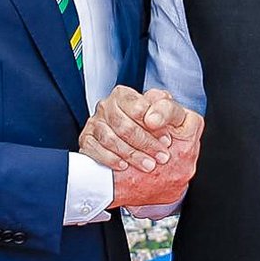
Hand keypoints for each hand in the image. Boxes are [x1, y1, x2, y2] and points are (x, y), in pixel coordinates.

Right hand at [83, 88, 199, 209]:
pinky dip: (110, 159)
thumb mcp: (173, 116)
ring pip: (109, 139)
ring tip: (148, 165)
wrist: (151, 147)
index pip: (136, 108)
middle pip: (123, 125)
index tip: (167, 140)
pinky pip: (94, 149)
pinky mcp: (87, 140)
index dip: (153, 127)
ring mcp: (95, 123)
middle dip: (145, 144)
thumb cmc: (160, 128)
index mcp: (125, 95)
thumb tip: (152, 119)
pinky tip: (124, 165)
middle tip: (161, 157)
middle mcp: (107, 106)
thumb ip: (167, 109)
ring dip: (131, 154)